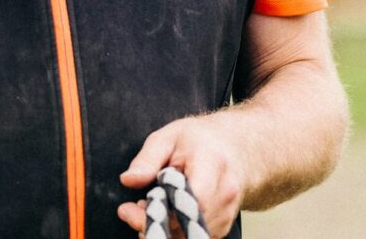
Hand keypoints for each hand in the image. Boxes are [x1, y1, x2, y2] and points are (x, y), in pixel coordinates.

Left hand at [118, 116, 244, 234]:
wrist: (237, 150)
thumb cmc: (199, 141)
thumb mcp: (167, 138)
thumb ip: (147, 159)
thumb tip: (128, 180)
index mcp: (211, 165)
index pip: (193, 200)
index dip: (163, 212)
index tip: (136, 205)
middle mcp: (225, 194)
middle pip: (189, 225)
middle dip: (154, 224)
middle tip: (129, 210)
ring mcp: (227, 213)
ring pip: (190, 237)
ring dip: (162, 230)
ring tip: (146, 208)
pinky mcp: (223, 227)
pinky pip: (194, 238)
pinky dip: (174, 233)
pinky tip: (163, 215)